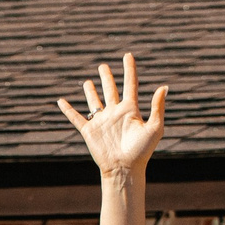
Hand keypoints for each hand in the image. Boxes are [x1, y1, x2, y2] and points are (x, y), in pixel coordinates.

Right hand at [56, 54, 167, 177]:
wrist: (124, 169)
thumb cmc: (142, 151)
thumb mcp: (154, 127)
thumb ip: (157, 107)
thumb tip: (164, 87)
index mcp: (130, 110)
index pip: (130, 84)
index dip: (129, 69)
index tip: (128, 56)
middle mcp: (115, 113)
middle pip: (110, 90)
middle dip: (107, 77)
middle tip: (103, 66)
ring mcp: (101, 121)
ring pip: (94, 101)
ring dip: (90, 91)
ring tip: (87, 82)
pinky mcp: (89, 131)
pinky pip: (76, 117)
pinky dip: (68, 110)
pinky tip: (61, 101)